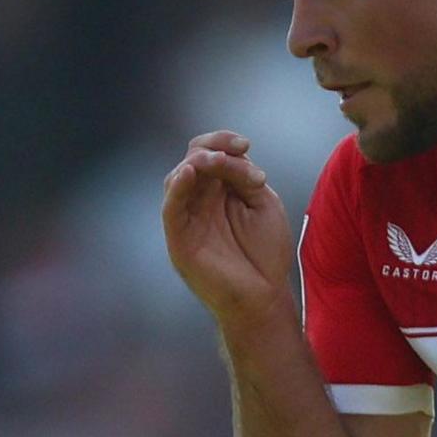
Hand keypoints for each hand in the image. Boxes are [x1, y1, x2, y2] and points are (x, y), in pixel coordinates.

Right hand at [161, 130, 296, 323]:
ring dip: (198, 163)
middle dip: (214, 148)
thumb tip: (226, 157)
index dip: (222, 141)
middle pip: (192, 159)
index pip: (209, 152)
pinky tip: (189, 173)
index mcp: (219, 190)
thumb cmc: (265, 252)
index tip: (246, 144)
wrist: (264, 295)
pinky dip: (177, 188)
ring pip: (178, 178)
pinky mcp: (179, 238)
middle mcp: (199, 201)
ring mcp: (187, 219)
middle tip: (241, 153)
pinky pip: (171, 208)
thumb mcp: (262, 204)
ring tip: (220, 161)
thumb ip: (244, 177)